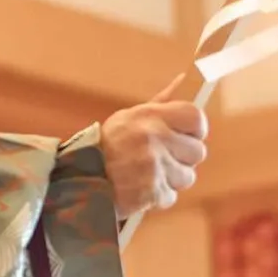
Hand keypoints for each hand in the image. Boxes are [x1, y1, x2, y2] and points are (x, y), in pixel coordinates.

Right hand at [100, 86, 208, 221]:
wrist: (80, 179)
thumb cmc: (106, 147)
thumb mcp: (128, 118)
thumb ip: (160, 104)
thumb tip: (183, 79)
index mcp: (150, 116)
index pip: (196, 117)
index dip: (196, 130)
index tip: (189, 137)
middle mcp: (154, 138)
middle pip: (197, 151)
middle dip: (183, 159)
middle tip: (162, 160)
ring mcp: (155, 166)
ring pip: (187, 176)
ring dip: (171, 179)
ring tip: (149, 175)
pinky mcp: (152, 191)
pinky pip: (171, 196)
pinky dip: (158, 197)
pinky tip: (141, 189)